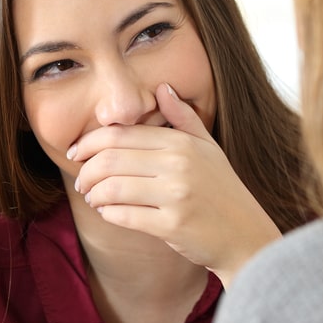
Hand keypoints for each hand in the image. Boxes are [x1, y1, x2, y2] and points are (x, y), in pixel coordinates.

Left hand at [71, 82, 280, 286]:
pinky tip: (108, 212)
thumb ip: (183, 117)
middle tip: (82, 180)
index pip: (121, 135)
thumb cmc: (223, 190)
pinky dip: (108, 213)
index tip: (77, 153)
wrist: (246, 235)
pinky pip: (124, 215)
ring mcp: (176, 195)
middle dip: (86, 171)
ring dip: (94, 194)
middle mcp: (178, 165)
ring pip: (112, 188)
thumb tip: (162, 87)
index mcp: (181, 143)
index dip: (89, 142)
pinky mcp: (172, 225)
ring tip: (93, 197)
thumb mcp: (208, 147)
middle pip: (110, 159)